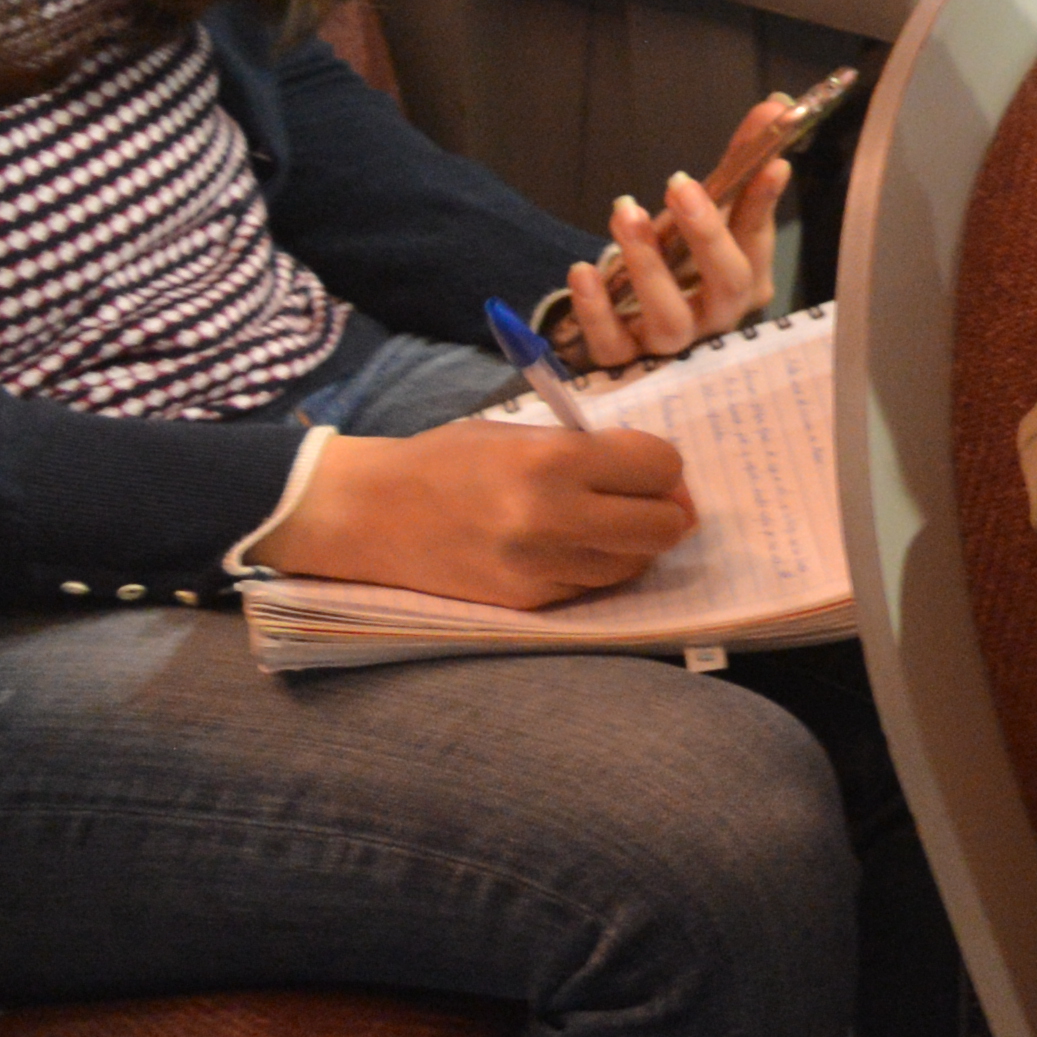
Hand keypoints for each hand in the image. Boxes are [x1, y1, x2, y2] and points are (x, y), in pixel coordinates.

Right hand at [266, 410, 694, 605]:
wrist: (371, 514)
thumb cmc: (449, 460)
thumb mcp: (522, 433)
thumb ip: (591, 452)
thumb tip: (660, 478)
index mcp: (554, 460)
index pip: (658, 467)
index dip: (663, 465)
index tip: (648, 466)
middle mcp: (553, 517)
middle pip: (663, 525)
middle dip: (665, 509)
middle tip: (644, 500)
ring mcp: (541, 568)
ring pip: (635, 564)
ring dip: (636, 544)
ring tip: (606, 523)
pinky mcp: (527, 603)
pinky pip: (595, 588)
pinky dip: (599, 568)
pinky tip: (573, 548)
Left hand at [561, 154, 782, 365]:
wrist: (631, 328)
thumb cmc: (679, 268)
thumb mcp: (702, 217)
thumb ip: (737, 166)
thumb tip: (774, 107)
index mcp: (744, 281)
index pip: (758, 240)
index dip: (762, 203)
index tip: (770, 163)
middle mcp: (716, 317)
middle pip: (727, 285)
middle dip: (706, 233)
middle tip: (680, 183)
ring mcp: (672, 346)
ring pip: (669, 320)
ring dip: (648, 266)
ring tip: (625, 214)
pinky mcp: (625, 362)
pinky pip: (612, 346)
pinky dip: (597, 310)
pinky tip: (583, 271)